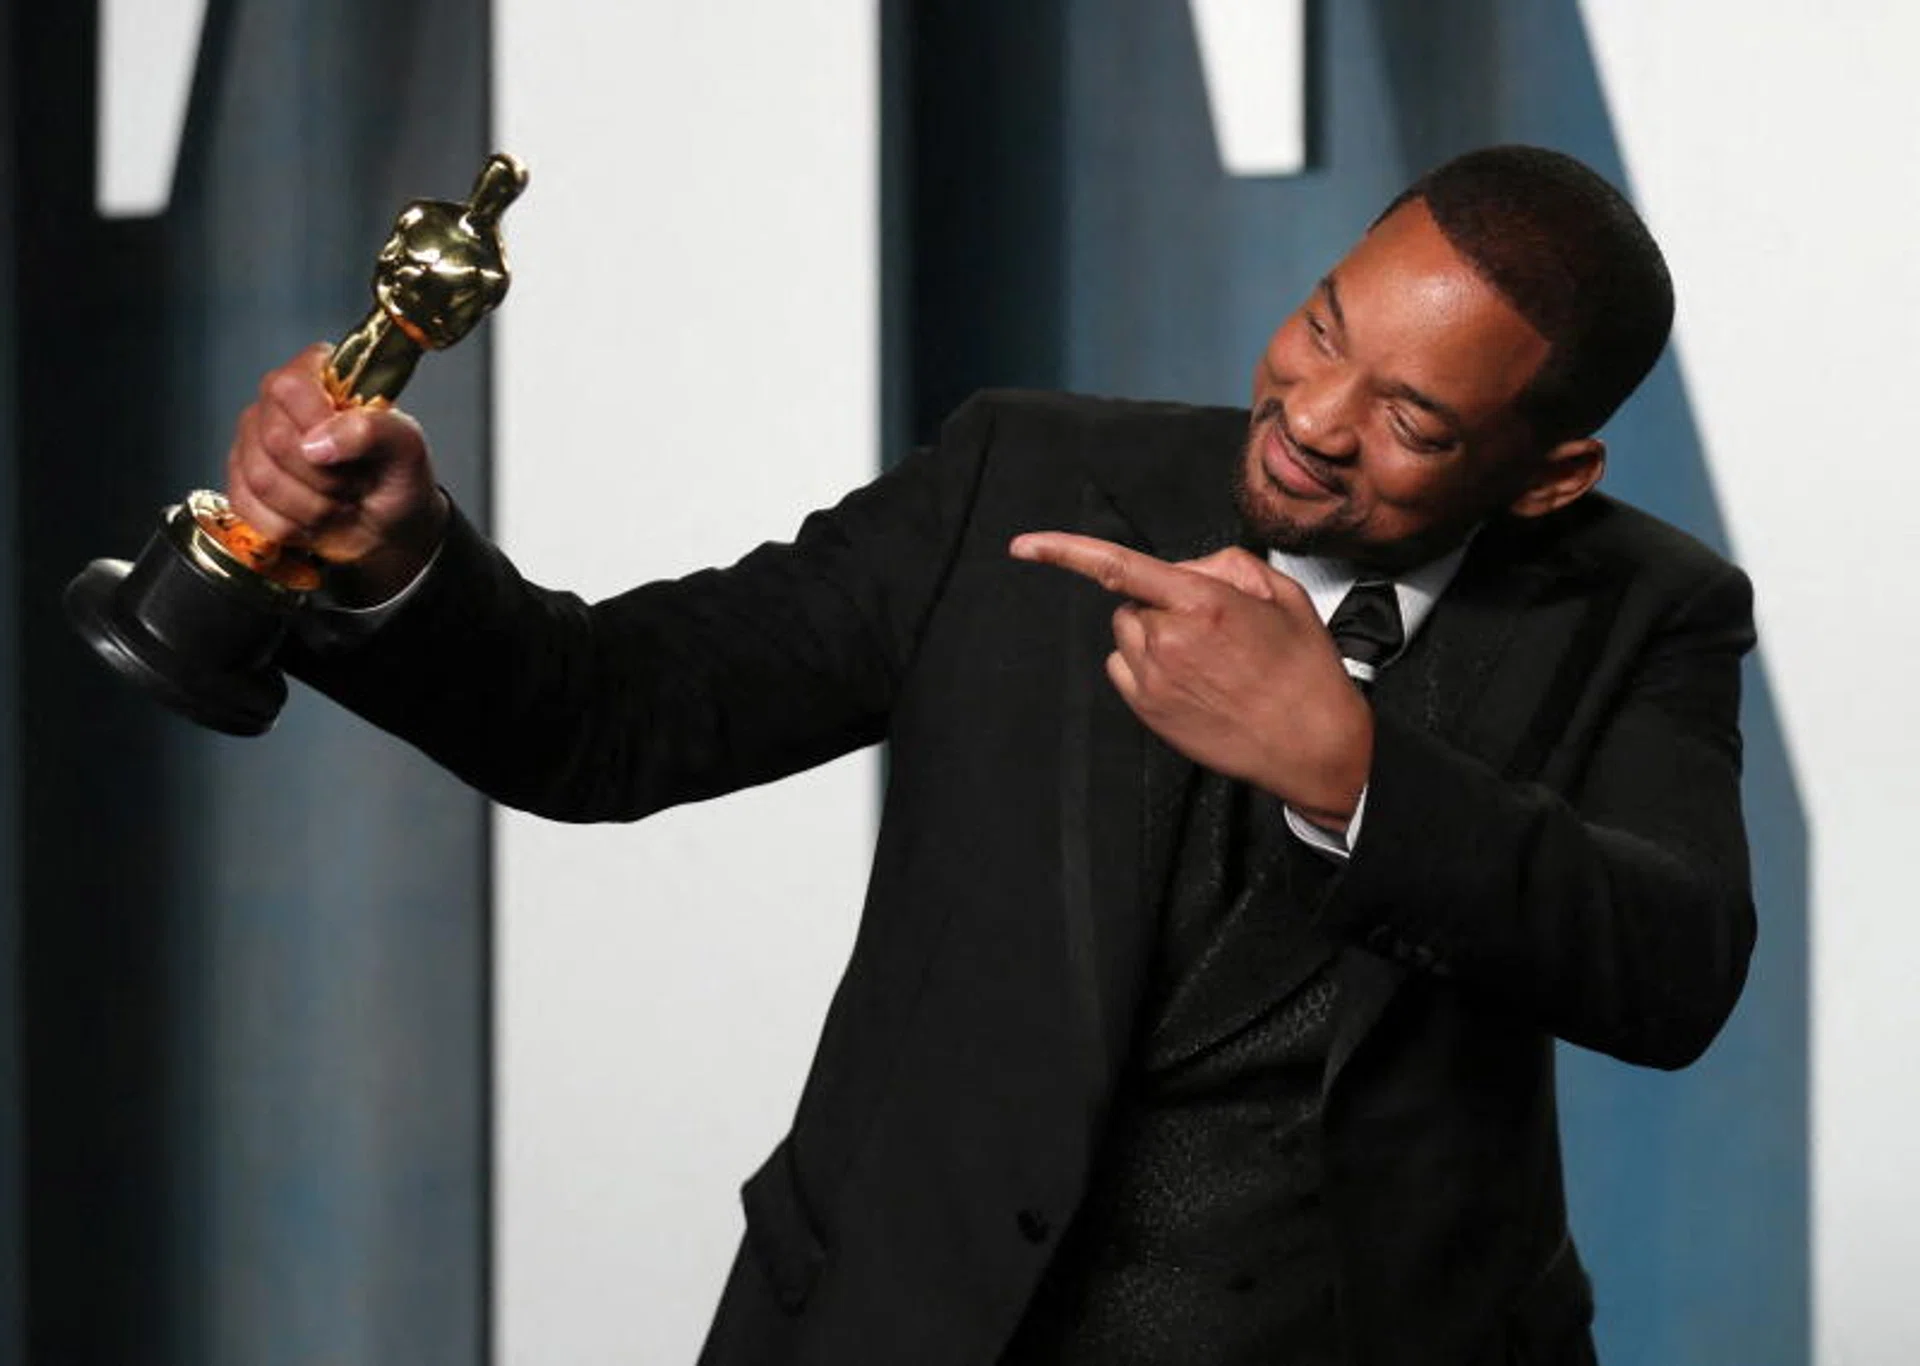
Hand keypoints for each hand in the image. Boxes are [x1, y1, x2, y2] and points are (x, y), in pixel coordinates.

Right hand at [225, 343, 446, 603]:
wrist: (389, 528)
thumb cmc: (396, 478)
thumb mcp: (407, 448)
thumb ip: (374, 429)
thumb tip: (316, 442)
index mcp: (317, 376)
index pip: (290, 386)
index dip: (318, 422)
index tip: (355, 451)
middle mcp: (275, 404)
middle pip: (275, 439)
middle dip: (328, 476)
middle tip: (356, 482)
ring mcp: (251, 444)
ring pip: (262, 479)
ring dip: (314, 506)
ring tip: (340, 499)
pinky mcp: (240, 485)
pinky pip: (250, 508)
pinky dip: (292, 526)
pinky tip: (316, 519)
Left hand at [1009, 532, 1371, 827]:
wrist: (1312, 747)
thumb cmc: (1304, 673)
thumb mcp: (1284, 596)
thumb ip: (1228, 566)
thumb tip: (1187, 569)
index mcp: (1203, 604)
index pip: (1117, 566)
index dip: (1063, 551)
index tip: (1025, 545)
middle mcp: (1169, 641)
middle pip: (1132, 600)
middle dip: (1160, 600)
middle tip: (1212, 625)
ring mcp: (1153, 680)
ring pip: (1127, 634)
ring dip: (1153, 632)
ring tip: (1207, 657)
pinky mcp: (1148, 711)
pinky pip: (1123, 669)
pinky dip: (1145, 665)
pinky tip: (1191, 680)